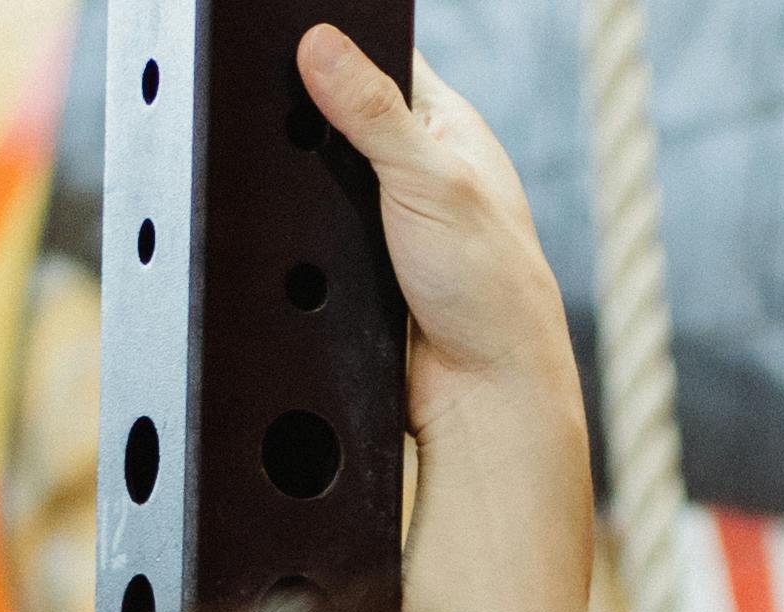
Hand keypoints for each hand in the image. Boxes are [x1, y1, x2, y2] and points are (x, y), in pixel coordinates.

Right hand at [293, 26, 574, 420]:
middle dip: (308, 120)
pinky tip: (294, 234)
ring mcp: (383, 215)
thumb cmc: (492, 290)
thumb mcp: (430, 182)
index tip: (299, 51)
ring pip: (317, 176)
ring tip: (292, 185)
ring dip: (301, 184)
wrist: (480, 395)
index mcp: (447, 125)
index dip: (339, 50)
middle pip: (336, 115)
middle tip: (291, 130)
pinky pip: (310, 231)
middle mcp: (416, 165)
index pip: (381, 59)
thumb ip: (373, 113)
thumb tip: (321, 43)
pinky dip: (299, 233)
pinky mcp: (355, 262)